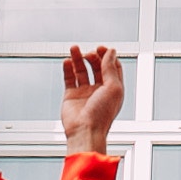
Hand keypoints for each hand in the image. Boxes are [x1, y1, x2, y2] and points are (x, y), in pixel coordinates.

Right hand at [61, 43, 123, 157]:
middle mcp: (99, 90)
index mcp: (113, 89)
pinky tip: (67, 61)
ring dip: (78, 58)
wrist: (85, 131)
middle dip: (93, 57)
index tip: (101, 48)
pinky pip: (69, 79)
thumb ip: (110, 68)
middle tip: (89, 53)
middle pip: (96, 67)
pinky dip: (67, 68)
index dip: (107, 56)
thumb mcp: (113, 87)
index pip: (112, 67)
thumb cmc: (102, 114)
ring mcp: (85, 93)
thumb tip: (110, 51)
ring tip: (74, 48)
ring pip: (81, 71)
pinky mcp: (71, 96)